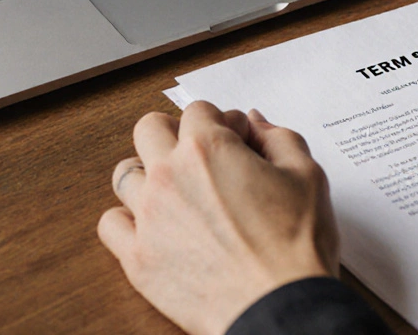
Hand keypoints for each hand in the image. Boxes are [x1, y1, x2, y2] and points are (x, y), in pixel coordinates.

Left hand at [98, 103, 339, 334]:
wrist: (279, 307)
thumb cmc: (295, 246)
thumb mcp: (307, 176)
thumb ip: (278, 138)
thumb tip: (255, 122)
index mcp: (208, 149)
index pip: (198, 110)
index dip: (223, 122)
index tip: (237, 142)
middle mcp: (169, 176)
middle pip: (149, 128)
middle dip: (175, 133)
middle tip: (200, 156)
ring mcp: (148, 217)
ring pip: (125, 174)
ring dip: (148, 174)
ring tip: (176, 191)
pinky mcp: (138, 258)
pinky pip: (110, 224)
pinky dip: (127, 220)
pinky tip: (154, 226)